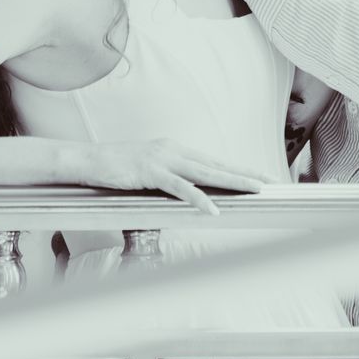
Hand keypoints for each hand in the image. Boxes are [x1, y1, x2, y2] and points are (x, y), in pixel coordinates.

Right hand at [72, 137, 268, 214]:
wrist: (88, 160)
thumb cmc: (116, 168)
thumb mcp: (148, 171)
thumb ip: (168, 178)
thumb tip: (186, 191)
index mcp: (175, 150)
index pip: (213, 161)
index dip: (238, 168)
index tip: (260, 175)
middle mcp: (174, 151)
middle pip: (217, 164)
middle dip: (245, 173)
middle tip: (270, 181)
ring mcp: (163, 160)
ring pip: (206, 172)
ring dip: (232, 181)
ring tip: (254, 189)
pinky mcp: (151, 172)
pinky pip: (180, 187)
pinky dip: (198, 198)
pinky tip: (212, 208)